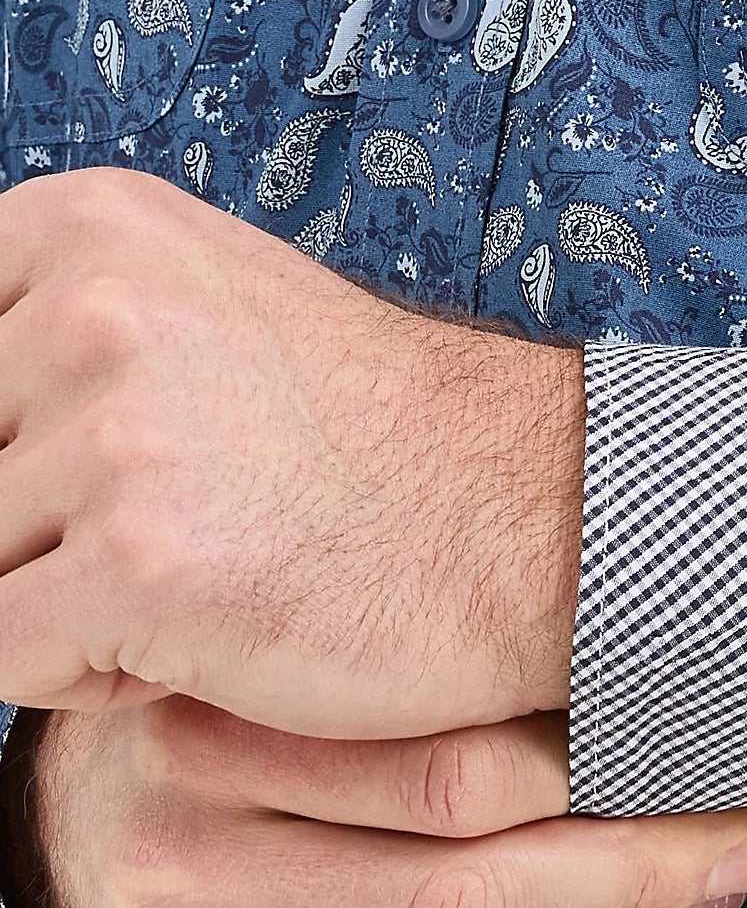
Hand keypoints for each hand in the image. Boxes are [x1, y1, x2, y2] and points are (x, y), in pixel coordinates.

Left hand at [0, 167, 583, 737]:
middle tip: (179, 535)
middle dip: (40, 534)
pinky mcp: (141, 565)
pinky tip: (202, 642)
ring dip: (68, 607)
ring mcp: (116, 437)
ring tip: (200, 587)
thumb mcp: (199, 314)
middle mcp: (91, 310)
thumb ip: (59, 342)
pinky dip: (90, 678)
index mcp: (90, 228)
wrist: (532, 518)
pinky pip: (5, 655)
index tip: (110, 474)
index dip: (21, 451)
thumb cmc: (377, 445)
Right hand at [28, 697, 746, 907]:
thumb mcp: (273, 662)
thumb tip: (614, 667)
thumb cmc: (211, 727)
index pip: (449, 780)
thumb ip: (398, 675)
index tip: (692, 748)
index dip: (596, 776)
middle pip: (467, 898)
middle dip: (636, 877)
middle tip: (743, 841)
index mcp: (203, 746)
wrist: (77, 834)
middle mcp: (190, 878)